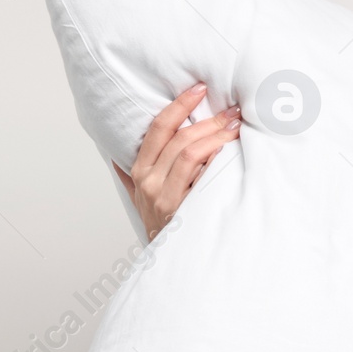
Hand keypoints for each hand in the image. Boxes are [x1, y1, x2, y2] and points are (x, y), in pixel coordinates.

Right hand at [114, 82, 240, 240]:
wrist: (166, 262)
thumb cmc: (161, 226)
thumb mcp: (139, 199)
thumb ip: (129, 177)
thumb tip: (116, 156)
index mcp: (139, 170)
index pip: (158, 128)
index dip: (178, 105)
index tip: (198, 88)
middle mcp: (148, 180)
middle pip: (178, 138)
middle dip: (208, 120)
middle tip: (232, 111)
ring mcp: (163, 196)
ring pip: (189, 153)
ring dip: (216, 136)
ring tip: (236, 128)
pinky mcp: (180, 209)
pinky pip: (198, 176)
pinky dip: (214, 160)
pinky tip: (229, 151)